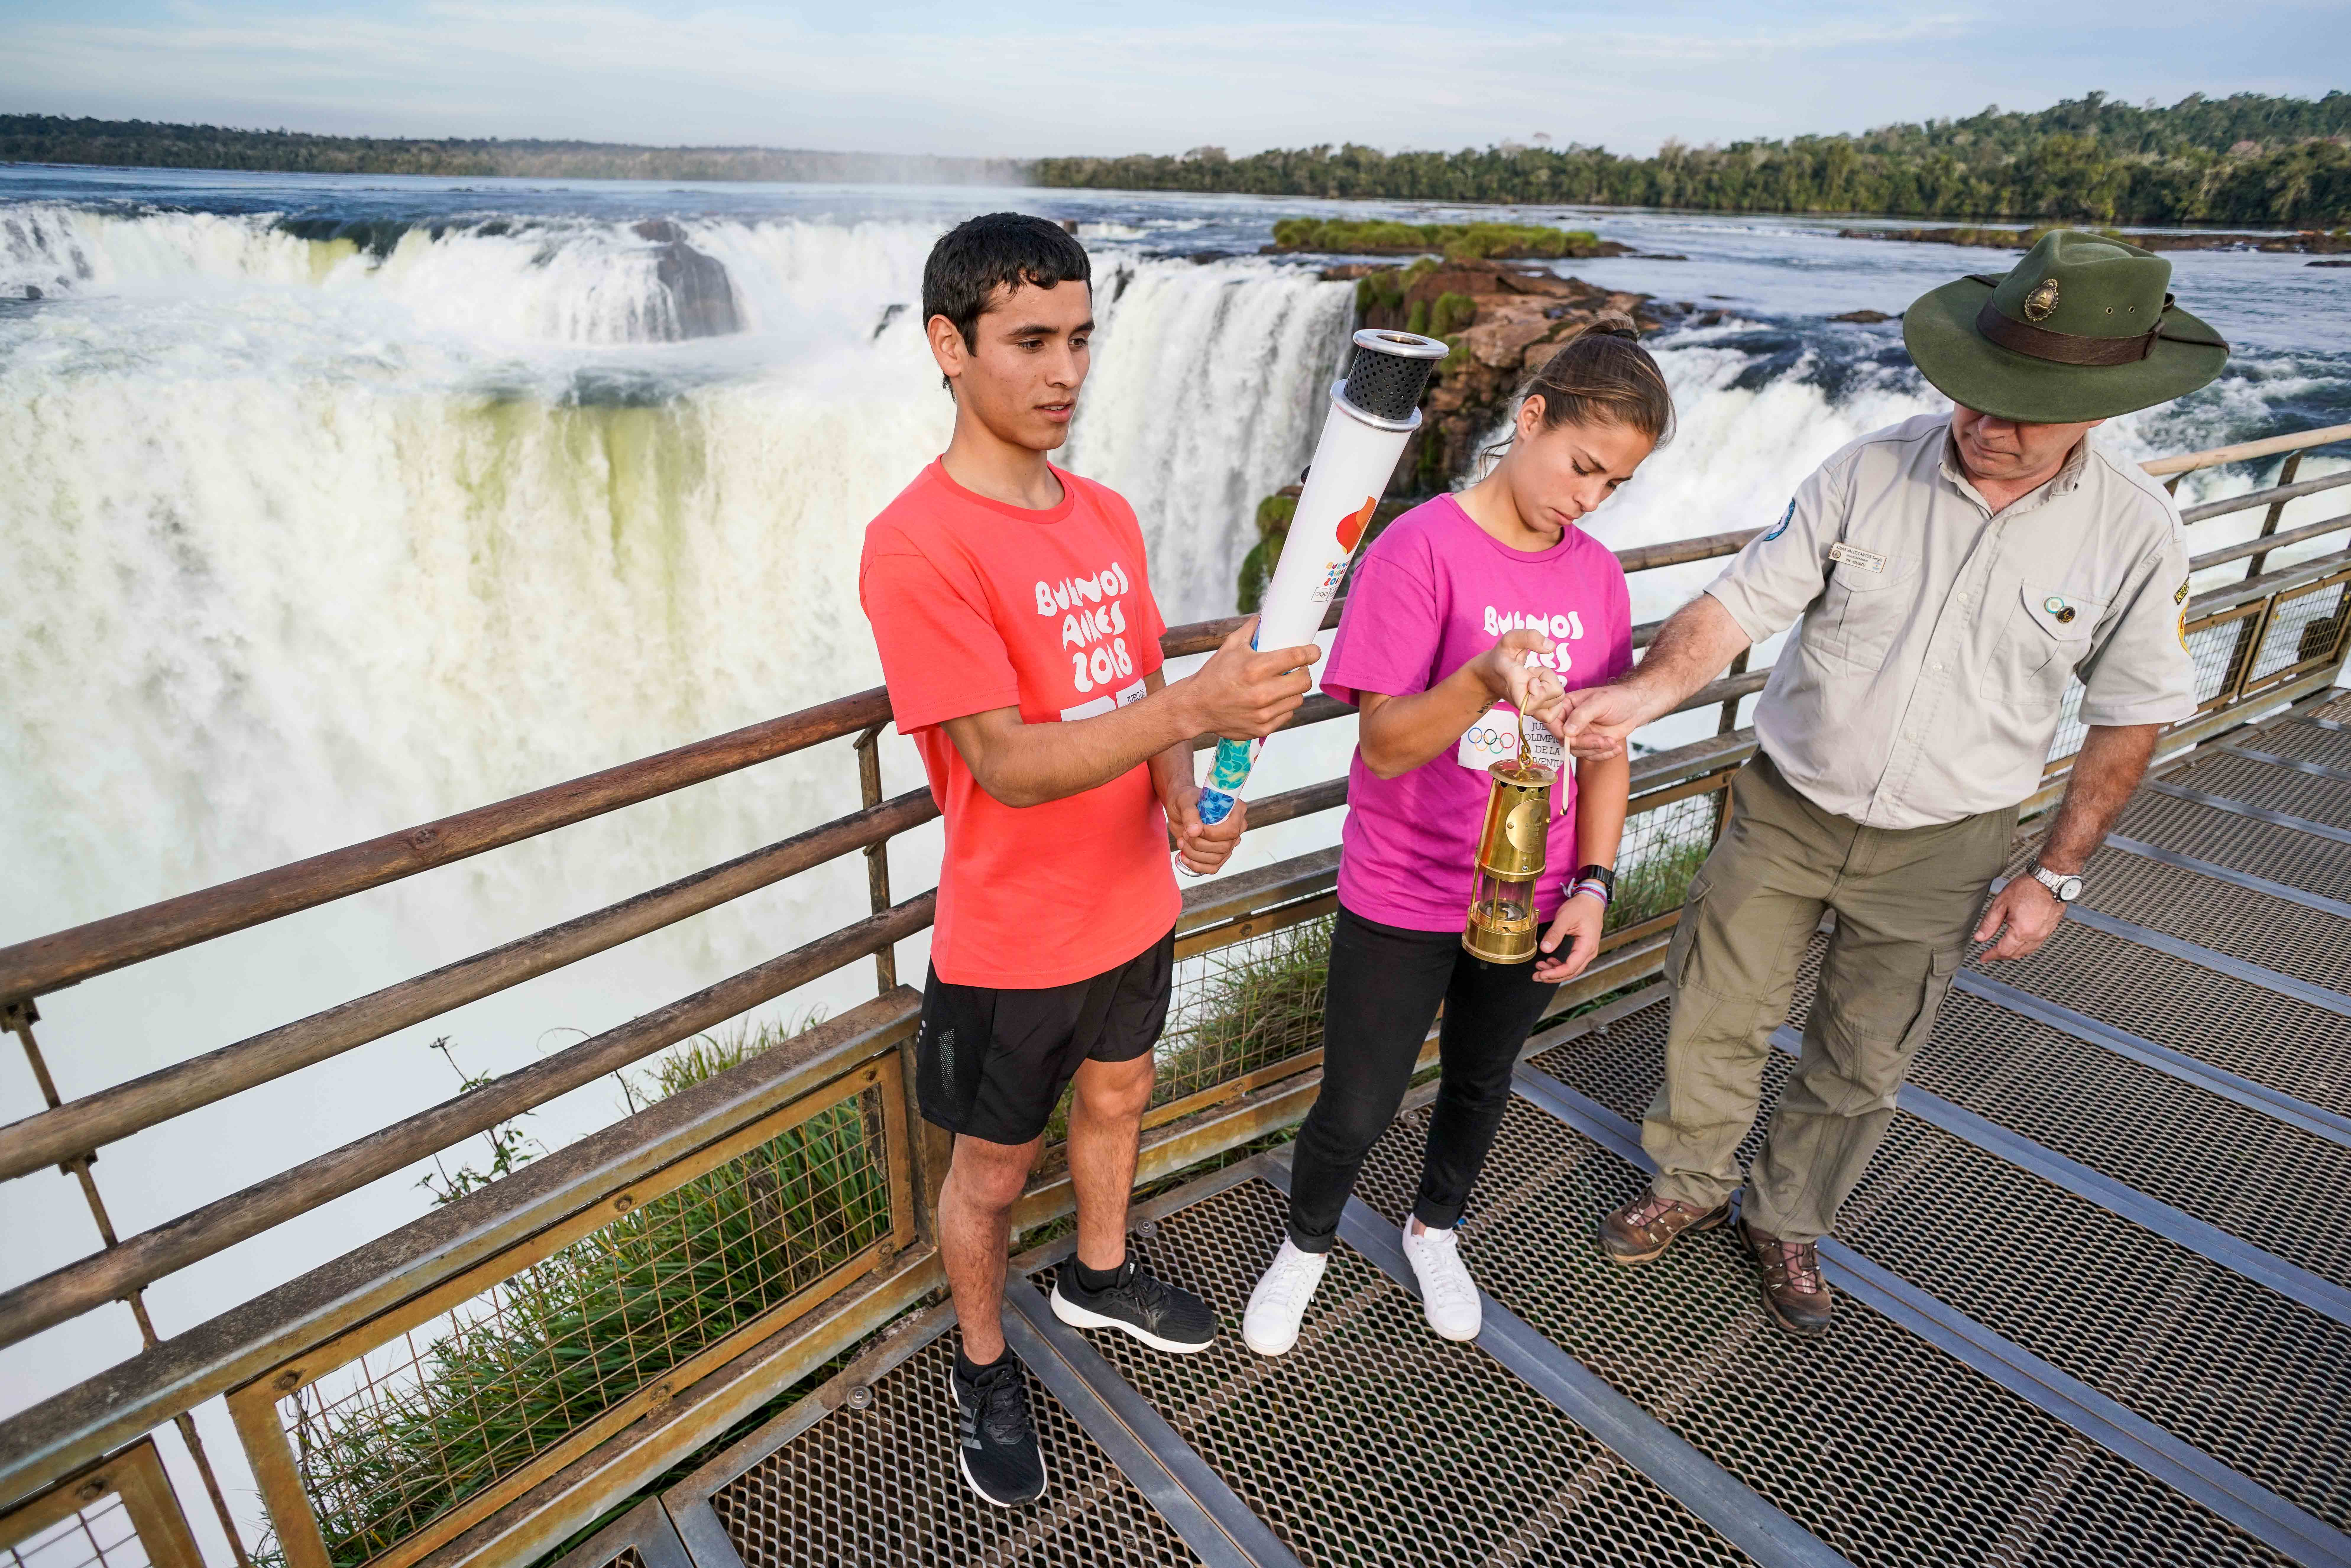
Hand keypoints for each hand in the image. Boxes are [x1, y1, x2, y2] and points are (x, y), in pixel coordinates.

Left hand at [1168, 784, 1244, 875]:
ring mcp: (1229, 842)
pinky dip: (1196, 865)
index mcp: (1235, 810)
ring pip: (1217, 858)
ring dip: (1194, 854)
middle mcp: (1236, 827)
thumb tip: (1195, 832)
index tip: (1194, 830)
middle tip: (1185, 834)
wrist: (1179, 809)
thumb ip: (1190, 814)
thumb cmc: (1185, 800)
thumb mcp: (1184, 801)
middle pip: (1224, 847)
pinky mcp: (1220, 853)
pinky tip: (1184, 857)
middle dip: (1199, 844)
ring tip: (1182, 841)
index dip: (1212, 834)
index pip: (1232, 830)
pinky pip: (1213, 867)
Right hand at [1183, 617, 1320, 739]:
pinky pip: (1288, 714)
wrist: (1197, 706)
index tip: (1314, 651)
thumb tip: (1268, 616)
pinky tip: (1273, 700)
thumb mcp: (1230, 646)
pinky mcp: (1263, 728)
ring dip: (1294, 690)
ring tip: (1284, 684)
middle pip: (1304, 680)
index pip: (1297, 657)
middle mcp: (1262, 692)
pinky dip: (1284, 706)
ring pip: (1298, 699)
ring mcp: (1263, 713)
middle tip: (1297, 668)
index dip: (1311, 652)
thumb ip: (1252, 629)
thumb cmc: (1214, 674)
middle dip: (1304, 671)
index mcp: (1255, 668)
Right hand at [1477, 629, 1569, 736]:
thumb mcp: (1510, 639)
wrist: (1489, 676)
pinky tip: (1544, 687)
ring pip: (1559, 698)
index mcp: (1514, 682)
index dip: (1539, 688)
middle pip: (1556, 693)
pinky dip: (1555, 697)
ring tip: (1535, 678)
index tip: (1530, 673)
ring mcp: (1529, 709)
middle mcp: (1522, 701)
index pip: (1533, 700)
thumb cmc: (1501, 656)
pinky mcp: (1535, 712)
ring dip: (1551, 684)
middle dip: (1549, 677)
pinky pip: (1556, 710)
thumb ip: (1529, 637)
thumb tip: (1551, 646)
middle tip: (1532, 671)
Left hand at [1533, 890, 1605, 982]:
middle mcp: (1589, 952)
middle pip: (1571, 972)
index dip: (1555, 974)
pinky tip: (1550, 962)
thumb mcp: (1565, 918)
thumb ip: (1555, 934)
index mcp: (1586, 946)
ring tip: (1540, 968)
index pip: (1570, 967)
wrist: (1591, 901)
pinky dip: (1560, 965)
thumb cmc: (1580, 907)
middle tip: (1536, 976)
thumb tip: (1545, 949)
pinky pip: (1573, 963)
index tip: (1541, 974)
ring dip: (1555, 971)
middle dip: (1553, 976)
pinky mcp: (1583, 950)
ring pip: (1572, 969)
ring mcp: (1587, 952)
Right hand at [1556, 680, 1662, 760]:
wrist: (1635, 707)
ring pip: (1578, 751)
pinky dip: (1603, 755)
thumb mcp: (1599, 702)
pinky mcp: (1591, 744)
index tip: (1569, 737)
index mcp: (1567, 706)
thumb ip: (1582, 715)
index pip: (1552, 721)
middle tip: (1602, 740)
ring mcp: (1580, 734)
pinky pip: (1591, 756)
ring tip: (1612, 742)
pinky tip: (1615, 748)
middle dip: (1585, 743)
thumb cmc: (1618, 698)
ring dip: (1596, 750)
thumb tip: (1567, 732)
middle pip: (1565, 740)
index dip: (1558, 732)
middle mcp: (1570, 721)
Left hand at [1973, 876, 2064, 960]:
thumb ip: (1989, 923)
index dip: (1991, 955)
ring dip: (2014, 953)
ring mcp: (2045, 933)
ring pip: (2027, 951)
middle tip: (1990, 954)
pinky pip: (2036, 944)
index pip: (2003, 951)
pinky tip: (2019, 942)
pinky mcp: (2050, 928)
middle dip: (2001, 956)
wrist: (2051, 879)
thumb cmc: (2028, 887)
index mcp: (2021, 931)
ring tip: (2003, 950)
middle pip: (2015, 954)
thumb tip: (1980, 937)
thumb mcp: (2001, 903)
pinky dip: (2025, 946)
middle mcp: (2035, 936)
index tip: (1983, 958)